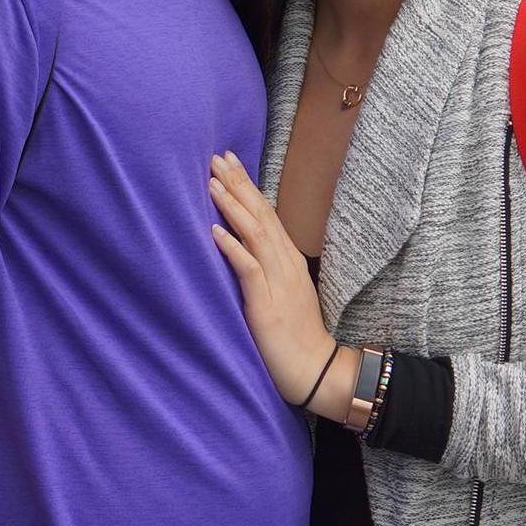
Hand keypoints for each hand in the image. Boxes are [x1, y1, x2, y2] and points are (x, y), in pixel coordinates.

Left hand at [209, 152, 355, 418]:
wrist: (314, 369)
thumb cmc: (293, 331)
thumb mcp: (280, 289)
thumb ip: (265, 264)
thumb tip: (242, 242)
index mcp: (287, 257)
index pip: (265, 212)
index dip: (247, 186)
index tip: (228, 161)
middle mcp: (284, 262)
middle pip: (260, 214)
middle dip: (238, 184)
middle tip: (217, 156)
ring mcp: (278, 281)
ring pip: (255, 234)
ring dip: (232, 207)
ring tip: (212, 183)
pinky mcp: (267, 303)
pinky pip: (248, 269)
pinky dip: (232, 247)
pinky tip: (215, 231)